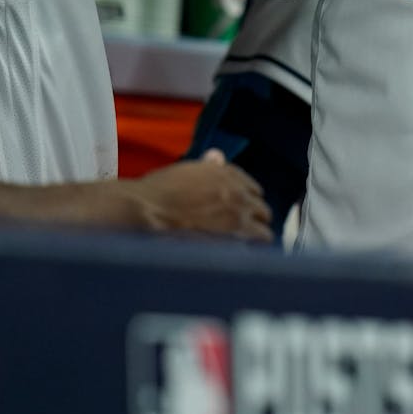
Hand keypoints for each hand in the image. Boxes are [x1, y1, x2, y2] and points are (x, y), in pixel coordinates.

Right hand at [125, 148, 274, 240]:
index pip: (253, 188)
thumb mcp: (186, 170)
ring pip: (264, 232)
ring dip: (256, 238)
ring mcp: (238, 215)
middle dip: (255, 219)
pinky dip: (249, 252)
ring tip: (244, 248)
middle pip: (262, 210)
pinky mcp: (234, 236)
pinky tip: (239, 257)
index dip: (246, 200)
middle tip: (244, 230)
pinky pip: (254, 246)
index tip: (242, 209)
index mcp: (228, 173)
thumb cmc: (159, 191)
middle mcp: (239, 192)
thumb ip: (207, 167)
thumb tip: (217, 156)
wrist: (148, 210)